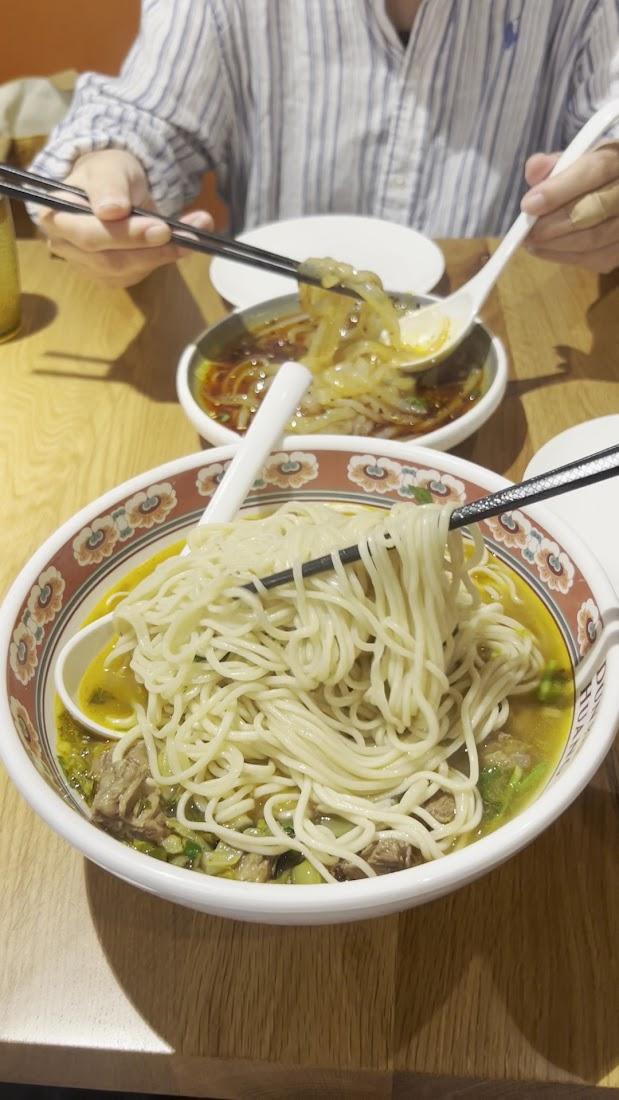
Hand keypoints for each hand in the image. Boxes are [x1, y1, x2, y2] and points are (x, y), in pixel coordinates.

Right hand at [37, 149, 213, 287]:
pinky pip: (138, 274)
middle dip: (151, 249)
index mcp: (54, 215)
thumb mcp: (109, 167)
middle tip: (187, 236)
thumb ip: (109, 186)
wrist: (114, 186)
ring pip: (127, 271)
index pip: (88, 235)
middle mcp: (65, 246)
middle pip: (109, 260)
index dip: (125, 235)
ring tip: (196, 234)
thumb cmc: (106, 174)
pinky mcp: (109, 276)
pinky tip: (183, 244)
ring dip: (165, 255)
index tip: (161, 228)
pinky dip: (164, 259)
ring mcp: (87, 265)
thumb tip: (111, 210)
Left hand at [521, 142, 618, 272]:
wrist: (615, 199)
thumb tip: (533, 171)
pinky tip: (547, 250)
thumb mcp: (579, 159)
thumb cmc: (595, 176)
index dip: (560, 189)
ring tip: (531, 243)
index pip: (596, 170)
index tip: (528, 205)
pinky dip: (568, 256)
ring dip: (557, 244)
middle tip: (528, 233)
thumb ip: (557, 163)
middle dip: (555, 223)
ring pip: (597, 238)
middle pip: (596, 209)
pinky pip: (599, 258)